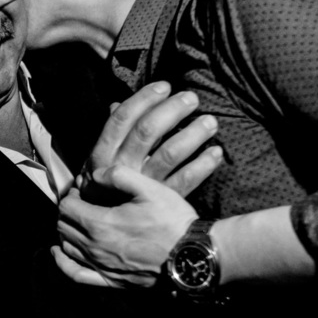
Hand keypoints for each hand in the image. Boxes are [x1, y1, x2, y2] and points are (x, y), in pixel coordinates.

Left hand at [55, 166, 197, 287]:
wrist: (192, 255)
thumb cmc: (173, 220)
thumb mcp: (149, 187)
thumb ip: (117, 175)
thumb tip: (92, 175)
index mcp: (100, 224)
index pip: (66, 206)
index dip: (71, 194)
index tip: (83, 189)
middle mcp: (94, 248)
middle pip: (62, 225)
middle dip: (68, 210)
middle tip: (82, 201)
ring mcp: (101, 266)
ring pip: (66, 246)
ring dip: (67, 230)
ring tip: (78, 220)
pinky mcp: (110, 280)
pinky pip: (75, 274)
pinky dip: (63, 263)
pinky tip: (60, 252)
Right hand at [82, 81, 222, 201]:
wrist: (107, 231)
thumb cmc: (106, 188)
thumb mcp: (101, 163)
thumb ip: (111, 136)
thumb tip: (116, 104)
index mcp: (103, 155)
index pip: (122, 119)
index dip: (144, 99)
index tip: (164, 86)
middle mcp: (122, 169)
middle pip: (147, 131)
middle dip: (172, 110)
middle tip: (192, 98)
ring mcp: (143, 186)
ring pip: (170, 153)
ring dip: (193, 134)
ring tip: (210, 122)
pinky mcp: (163, 201)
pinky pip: (186, 180)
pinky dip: (204, 165)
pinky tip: (216, 152)